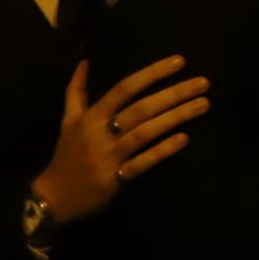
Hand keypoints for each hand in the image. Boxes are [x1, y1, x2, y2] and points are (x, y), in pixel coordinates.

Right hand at [32, 57, 207, 223]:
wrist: (54, 198)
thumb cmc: (67, 154)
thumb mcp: (68, 121)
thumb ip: (76, 91)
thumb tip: (83, 62)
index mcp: (91, 117)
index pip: (124, 88)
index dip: (152, 73)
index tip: (180, 61)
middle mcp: (99, 134)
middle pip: (140, 109)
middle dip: (173, 94)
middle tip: (204, 83)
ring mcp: (108, 157)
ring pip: (144, 133)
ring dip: (175, 118)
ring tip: (203, 104)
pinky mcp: (114, 179)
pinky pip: (142, 163)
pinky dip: (162, 151)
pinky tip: (184, 139)